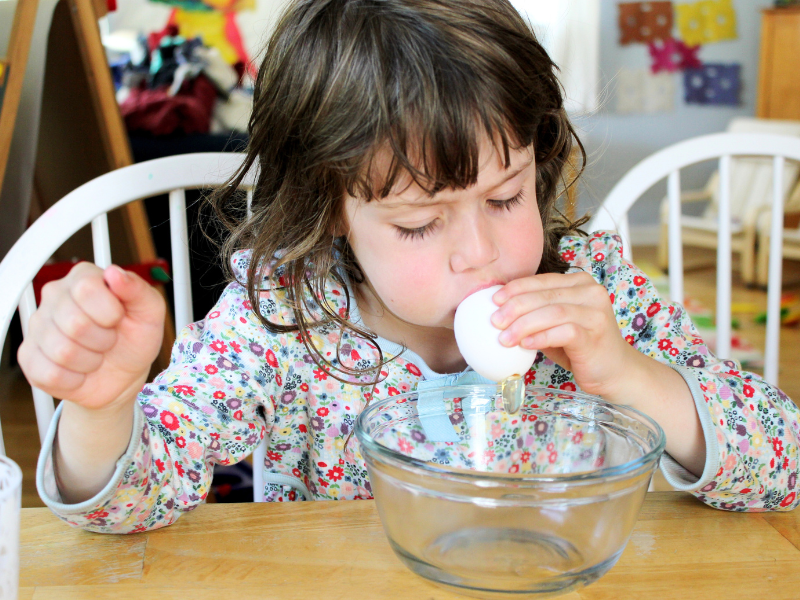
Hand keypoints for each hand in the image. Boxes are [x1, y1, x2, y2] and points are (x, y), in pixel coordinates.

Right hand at [17, 262, 165, 411]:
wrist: (122, 376)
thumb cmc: (134, 340)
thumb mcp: (149, 313)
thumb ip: (138, 290)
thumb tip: (115, 273)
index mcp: (84, 277)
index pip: (87, 288)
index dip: (111, 312)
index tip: (119, 318)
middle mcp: (55, 296)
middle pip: (75, 324)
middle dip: (103, 340)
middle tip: (109, 340)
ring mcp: (37, 326)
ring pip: (63, 352)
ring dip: (90, 361)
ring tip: (96, 354)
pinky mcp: (29, 357)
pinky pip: (50, 374)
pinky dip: (75, 379)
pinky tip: (80, 370)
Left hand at [490, 271, 637, 398]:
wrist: (615, 372)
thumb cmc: (580, 348)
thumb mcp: (555, 326)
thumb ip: (535, 315)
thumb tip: (499, 312)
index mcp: (579, 283)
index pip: (542, 281)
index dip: (516, 288)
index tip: (494, 300)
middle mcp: (591, 292)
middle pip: (544, 295)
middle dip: (514, 307)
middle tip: (495, 321)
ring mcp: (596, 313)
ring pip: (552, 312)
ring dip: (523, 325)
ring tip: (504, 338)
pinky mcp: (595, 334)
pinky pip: (564, 332)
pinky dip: (541, 337)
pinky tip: (525, 345)